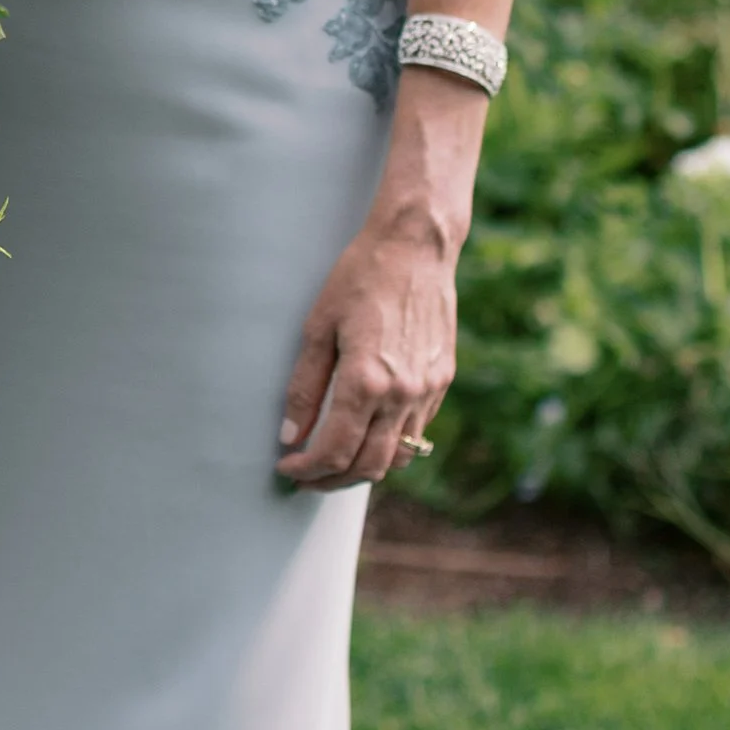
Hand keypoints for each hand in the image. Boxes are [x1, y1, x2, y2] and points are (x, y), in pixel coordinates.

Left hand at [276, 207, 458, 492]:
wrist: (416, 248)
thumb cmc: (359, 278)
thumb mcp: (317, 328)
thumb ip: (304, 387)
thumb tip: (290, 435)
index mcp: (366, 382)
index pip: (334, 451)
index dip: (306, 469)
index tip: (286, 467)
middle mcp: (403, 394)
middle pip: (367, 467)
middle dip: (331, 481)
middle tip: (305, 477)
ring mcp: (428, 390)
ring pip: (397, 457)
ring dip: (362, 469)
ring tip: (333, 463)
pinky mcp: (442, 380)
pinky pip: (416, 432)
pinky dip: (389, 445)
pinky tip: (366, 434)